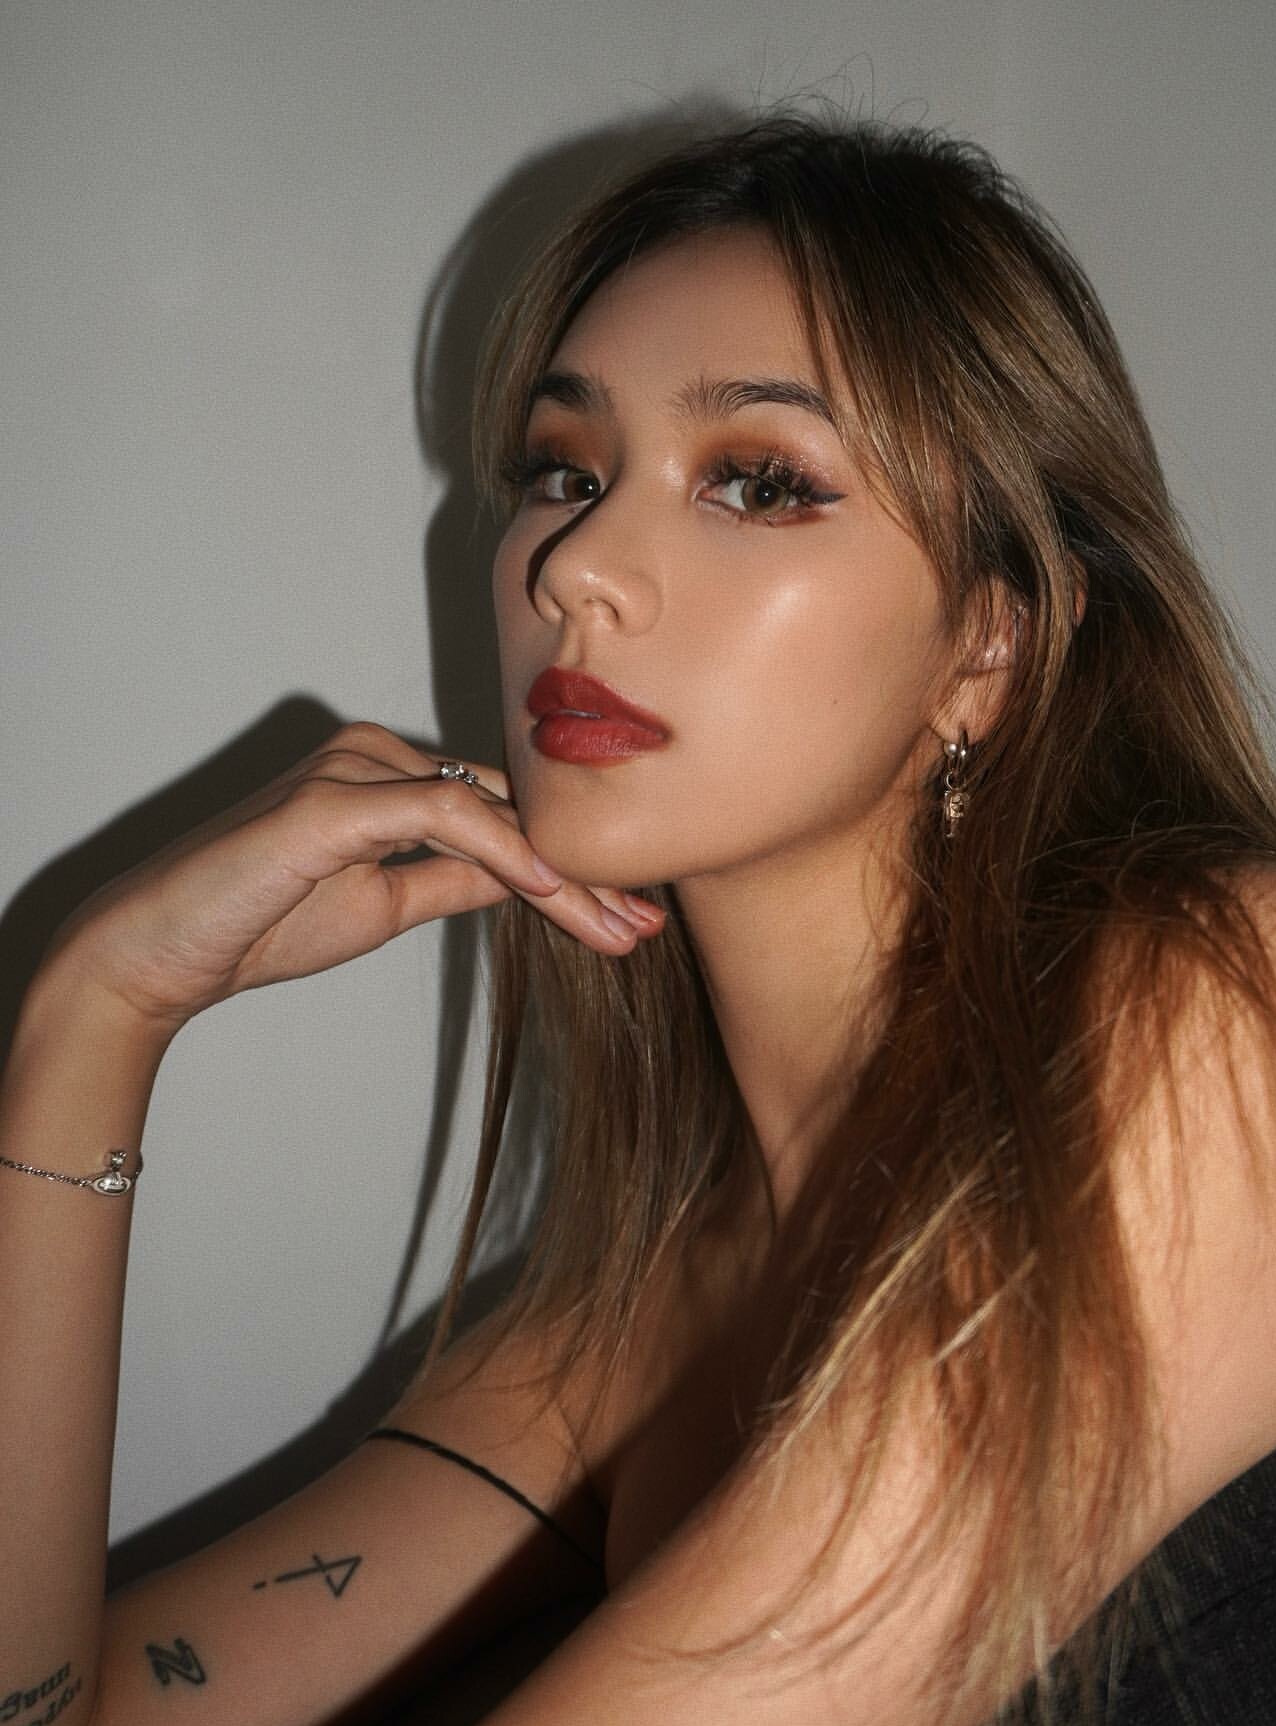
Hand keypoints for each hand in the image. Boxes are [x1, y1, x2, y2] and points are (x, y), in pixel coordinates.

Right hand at [39, 721, 664, 1035]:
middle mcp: (375, 754)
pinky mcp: (330, 800)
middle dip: (587, 873)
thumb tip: (528, 877)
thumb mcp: (385, 907)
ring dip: (564, 875)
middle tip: (649, 924)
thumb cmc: (261, 923)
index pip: (503, 813)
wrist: (160, 955)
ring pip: (490, 810)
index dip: (575, 865)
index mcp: (388, 774)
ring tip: (620, 927)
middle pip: (509, 808)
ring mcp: (351, 768)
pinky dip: (505, 851)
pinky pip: (441, 814)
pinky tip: (554, 890)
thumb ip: (453, 880)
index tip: (634, 917)